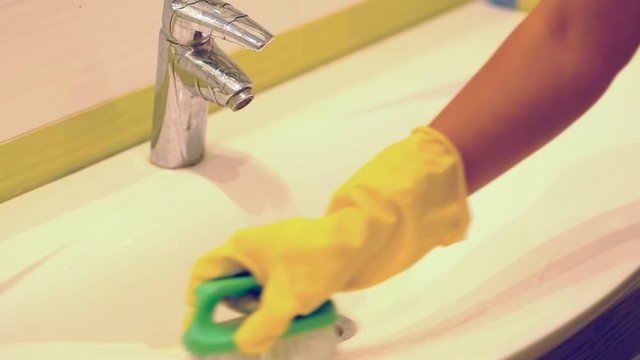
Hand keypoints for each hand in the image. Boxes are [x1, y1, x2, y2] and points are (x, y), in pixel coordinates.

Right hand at [185, 126, 470, 353]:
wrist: (360, 239)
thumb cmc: (317, 260)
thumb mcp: (286, 299)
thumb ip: (261, 327)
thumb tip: (243, 346)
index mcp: (241, 249)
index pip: (203, 273)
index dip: (197, 301)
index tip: (201, 327)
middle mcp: (252, 251)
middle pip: (227, 287)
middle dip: (233, 314)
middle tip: (242, 334)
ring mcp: (273, 259)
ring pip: (253, 293)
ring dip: (260, 313)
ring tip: (274, 326)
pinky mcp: (291, 267)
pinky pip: (273, 292)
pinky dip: (277, 308)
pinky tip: (291, 318)